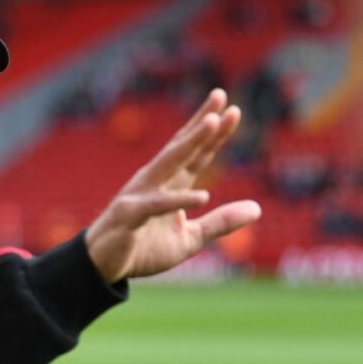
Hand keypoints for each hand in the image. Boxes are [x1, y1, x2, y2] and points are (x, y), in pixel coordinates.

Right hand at [85, 89, 261, 283]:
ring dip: (190, 142)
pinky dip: (178, 201)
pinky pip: (156, 205)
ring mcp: (140, 195)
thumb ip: (221, 222)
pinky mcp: (129, 215)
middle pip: (182, 148)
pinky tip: (203, 196)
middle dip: (202, 123)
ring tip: (211, 122)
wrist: (103, 266)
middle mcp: (154, 182)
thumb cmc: (143, 248)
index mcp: (170, 185)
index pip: (196, 154)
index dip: (214, 134)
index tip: (233, 110)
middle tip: (220, 96)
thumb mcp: (190, 238)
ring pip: (168, 163)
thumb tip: (258, 209)